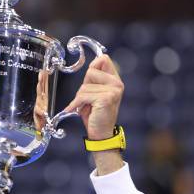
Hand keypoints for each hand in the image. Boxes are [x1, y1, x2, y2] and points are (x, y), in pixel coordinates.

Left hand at [64, 54, 124, 175]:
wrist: (101, 134)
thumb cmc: (95, 114)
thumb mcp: (94, 93)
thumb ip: (93, 80)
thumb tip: (90, 67)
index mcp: (115, 80)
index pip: (103, 59)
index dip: (92, 67)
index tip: (88, 81)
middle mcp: (117, 83)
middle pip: (91, 72)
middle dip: (84, 87)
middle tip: (87, 100)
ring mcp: (113, 90)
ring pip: (84, 86)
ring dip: (80, 98)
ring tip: (87, 107)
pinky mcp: (106, 98)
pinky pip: (83, 96)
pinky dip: (76, 104)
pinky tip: (78, 111)